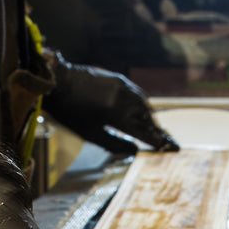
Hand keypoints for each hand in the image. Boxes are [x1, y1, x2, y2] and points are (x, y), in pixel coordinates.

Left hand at [43, 51, 178, 154]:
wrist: (57, 82)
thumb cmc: (70, 113)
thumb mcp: (90, 134)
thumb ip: (115, 143)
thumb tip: (134, 149)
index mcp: (116, 114)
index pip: (143, 132)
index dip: (158, 141)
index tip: (172, 148)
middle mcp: (123, 98)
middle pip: (148, 117)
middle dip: (157, 129)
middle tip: (164, 139)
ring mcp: (122, 86)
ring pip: (144, 104)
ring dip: (150, 117)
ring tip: (153, 127)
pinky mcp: (118, 79)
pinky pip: (136, 94)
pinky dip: (141, 105)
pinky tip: (140, 112)